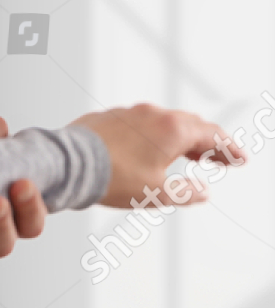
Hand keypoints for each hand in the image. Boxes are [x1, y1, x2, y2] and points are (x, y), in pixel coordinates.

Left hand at [71, 103, 246, 206]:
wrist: (67, 166)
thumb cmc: (111, 178)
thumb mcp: (157, 193)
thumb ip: (186, 192)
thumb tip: (202, 191)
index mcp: (173, 129)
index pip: (213, 135)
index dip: (229, 149)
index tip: (239, 160)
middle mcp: (153, 115)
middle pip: (190, 125)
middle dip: (207, 142)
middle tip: (217, 159)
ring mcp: (129, 113)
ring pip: (163, 122)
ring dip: (179, 138)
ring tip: (187, 155)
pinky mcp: (107, 118)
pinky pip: (138, 124)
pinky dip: (152, 136)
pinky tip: (148, 150)